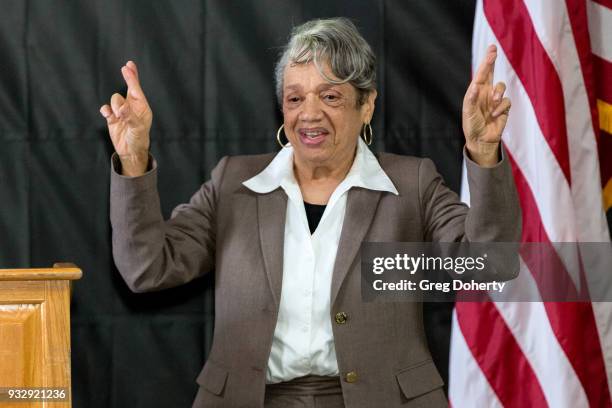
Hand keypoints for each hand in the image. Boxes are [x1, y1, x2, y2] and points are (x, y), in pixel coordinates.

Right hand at [100, 61, 151, 175]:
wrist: (130, 151)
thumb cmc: (139, 139)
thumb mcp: (138, 129)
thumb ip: (130, 117)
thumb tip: (121, 107)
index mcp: (142, 107)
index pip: (136, 89)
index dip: (132, 77)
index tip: (128, 66)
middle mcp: (131, 107)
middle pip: (127, 88)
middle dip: (128, 79)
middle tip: (126, 67)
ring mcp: (121, 111)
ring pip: (114, 99)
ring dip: (116, 106)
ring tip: (120, 117)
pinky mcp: (112, 117)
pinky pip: (106, 109)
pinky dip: (106, 110)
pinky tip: (108, 115)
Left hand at [462, 44, 510, 166]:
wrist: (481, 139)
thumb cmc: (472, 125)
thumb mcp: (469, 112)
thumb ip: (472, 99)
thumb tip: (475, 86)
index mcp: (475, 92)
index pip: (481, 74)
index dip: (486, 62)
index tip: (491, 50)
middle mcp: (485, 93)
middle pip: (491, 73)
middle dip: (491, 62)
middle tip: (493, 50)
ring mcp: (495, 99)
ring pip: (501, 87)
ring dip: (498, 93)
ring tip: (493, 102)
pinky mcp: (503, 107)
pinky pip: (506, 101)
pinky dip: (501, 107)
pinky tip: (495, 115)